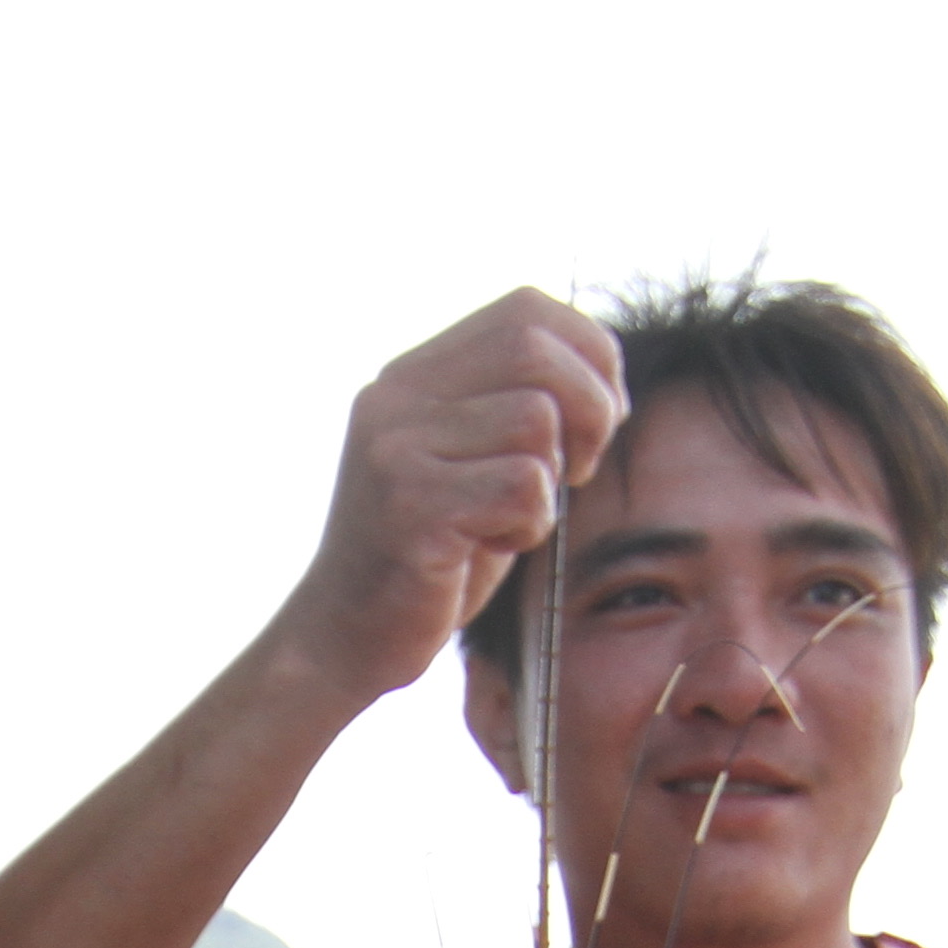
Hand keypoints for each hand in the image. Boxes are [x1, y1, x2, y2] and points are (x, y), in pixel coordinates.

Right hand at [265, 289, 628, 710]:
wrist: (343, 638)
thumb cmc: (427, 557)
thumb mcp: (468, 462)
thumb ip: (512, 406)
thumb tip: (604, 372)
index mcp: (412, 376)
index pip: (525, 309)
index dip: (589, 350)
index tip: (604, 413)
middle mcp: (395, 398)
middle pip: (534, 350)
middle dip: (590, 406)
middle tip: (580, 468)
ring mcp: (396, 449)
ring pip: (536, 421)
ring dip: (551, 482)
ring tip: (512, 520)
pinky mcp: (411, 507)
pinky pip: (523, 487)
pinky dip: (530, 523)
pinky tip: (493, 546)